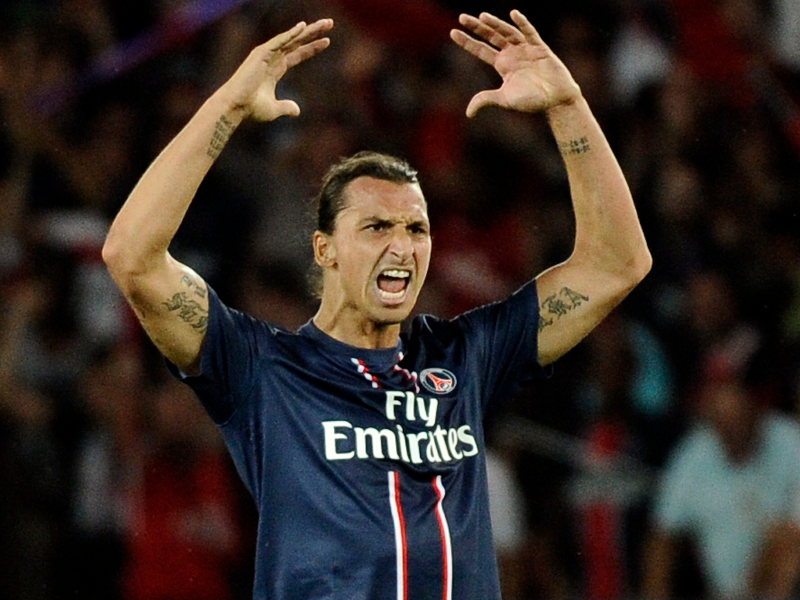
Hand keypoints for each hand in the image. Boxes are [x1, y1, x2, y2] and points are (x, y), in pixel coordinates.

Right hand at [223, 18, 332, 120]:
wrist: (236, 107)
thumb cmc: (251, 109)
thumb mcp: (274, 110)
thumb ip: (286, 107)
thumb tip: (297, 111)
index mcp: (275, 70)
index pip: (297, 55)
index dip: (311, 48)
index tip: (327, 42)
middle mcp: (272, 59)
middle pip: (297, 42)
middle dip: (313, 33)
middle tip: (330, 23)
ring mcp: (266, 54)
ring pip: (291, 38)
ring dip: (308, 30)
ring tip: (326, 23)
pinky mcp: (261, 54)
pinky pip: (279, 41)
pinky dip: (290, 34)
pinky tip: (303, 27)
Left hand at [450, 10, 580, 117]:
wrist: (556, 101)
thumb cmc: (532, 102)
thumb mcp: (505, 101)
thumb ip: (487, 100)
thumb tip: (468, 113)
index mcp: (502, 65)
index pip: (481, 50)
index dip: (467, 41)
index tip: (452, 32)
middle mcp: (512, 54)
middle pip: (491, 37)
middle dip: (477, 27)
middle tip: (461, 17)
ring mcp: (526, 49)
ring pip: (507, 33)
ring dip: (495, 24)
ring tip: (482, 17)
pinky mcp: (540, 48)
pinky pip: (530, 33)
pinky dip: (522, 24)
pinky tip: (513, 14)